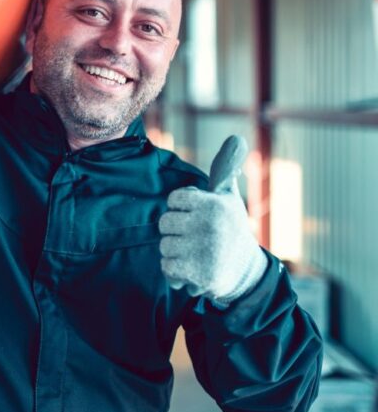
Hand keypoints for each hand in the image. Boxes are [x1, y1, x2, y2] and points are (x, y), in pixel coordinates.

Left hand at [158, 135, 267, 304]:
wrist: (247, 273)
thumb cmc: (231, 228)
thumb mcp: (229, 197)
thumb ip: (225, 169)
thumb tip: (237, 138)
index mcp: (214, 203)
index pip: (173, 200)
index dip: (180, 209)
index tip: (194, 217)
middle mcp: (210, 224)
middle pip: (165, 223)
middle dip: (174, 231)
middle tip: (192, 237)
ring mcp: (204, 249)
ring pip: (164, 246)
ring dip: (174, 252)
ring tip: (193, 253)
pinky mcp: (199, 273)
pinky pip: (167, 267)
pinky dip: (173, 270)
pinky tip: (190, 268)